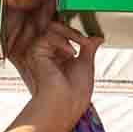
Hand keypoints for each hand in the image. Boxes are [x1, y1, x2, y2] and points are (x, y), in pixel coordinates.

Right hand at [13, 8, 100, 131]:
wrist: (66, 103)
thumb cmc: (75, 92)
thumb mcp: (86, 64)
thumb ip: (89, 48)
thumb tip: (97, 38)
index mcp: (61, 57)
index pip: (65, 34)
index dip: (76, 33)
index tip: (90, 40)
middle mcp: (49, 54)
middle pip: (56, 28)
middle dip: (73, 30)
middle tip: (85, 40)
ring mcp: (41, 53)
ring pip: (51, 28)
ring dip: (69, 33)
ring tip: (81, 43)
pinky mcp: (35, 53)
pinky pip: (46, 36)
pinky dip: (61, 40)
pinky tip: (71, 52)